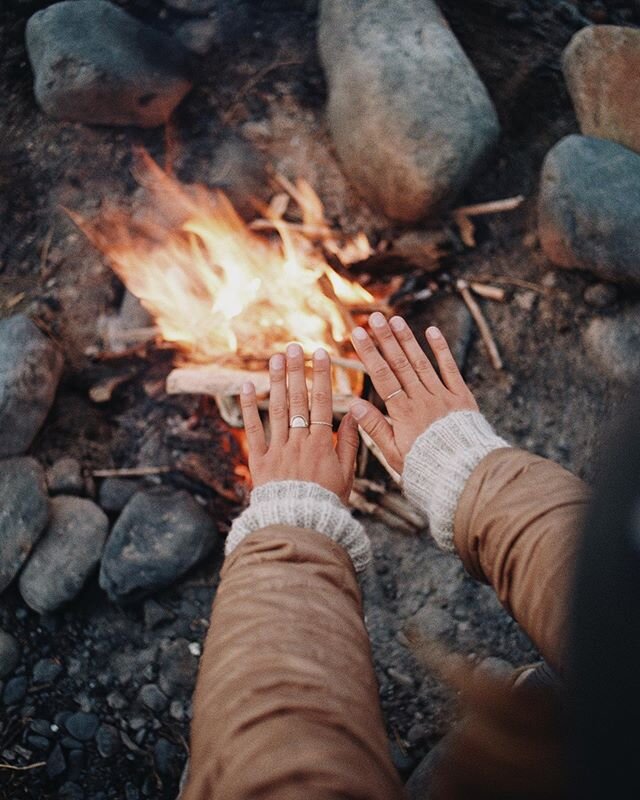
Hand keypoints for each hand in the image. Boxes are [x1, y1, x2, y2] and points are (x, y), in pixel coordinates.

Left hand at [239, 343, 359, 503]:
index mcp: (322, 443)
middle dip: (296, 370)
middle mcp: (299, 441)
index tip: (321, 353)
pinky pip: (253, 430)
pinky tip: (247, 386)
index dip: (321, 376)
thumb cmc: (327, 502)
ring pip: (277, 409)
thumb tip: (353, 414)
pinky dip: (249, 408)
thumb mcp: (346, 474)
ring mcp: (278, 449)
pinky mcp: (259, 460)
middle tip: (294, 347)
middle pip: (298, 399)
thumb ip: (348, 443)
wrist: (299, 526)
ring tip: (276, 357)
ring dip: (276, 381)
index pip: (323, 402)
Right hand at [349, 313, 477, 472]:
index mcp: (403, 413)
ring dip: (408, 339)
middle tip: (374, 317)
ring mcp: (442, 396)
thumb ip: (374, 427)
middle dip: (385, 339)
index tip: (357, 334)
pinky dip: (441, 350)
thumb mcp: (394, 453)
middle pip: (400, 364)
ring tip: (395, 319)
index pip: (382, 377)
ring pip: (422, 363)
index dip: (369, 354)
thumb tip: (353, 405)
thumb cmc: (424, 466)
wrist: (464, 473)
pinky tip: (432, 331)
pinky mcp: (461, 397)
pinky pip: (450, 369)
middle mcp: (422, 399)